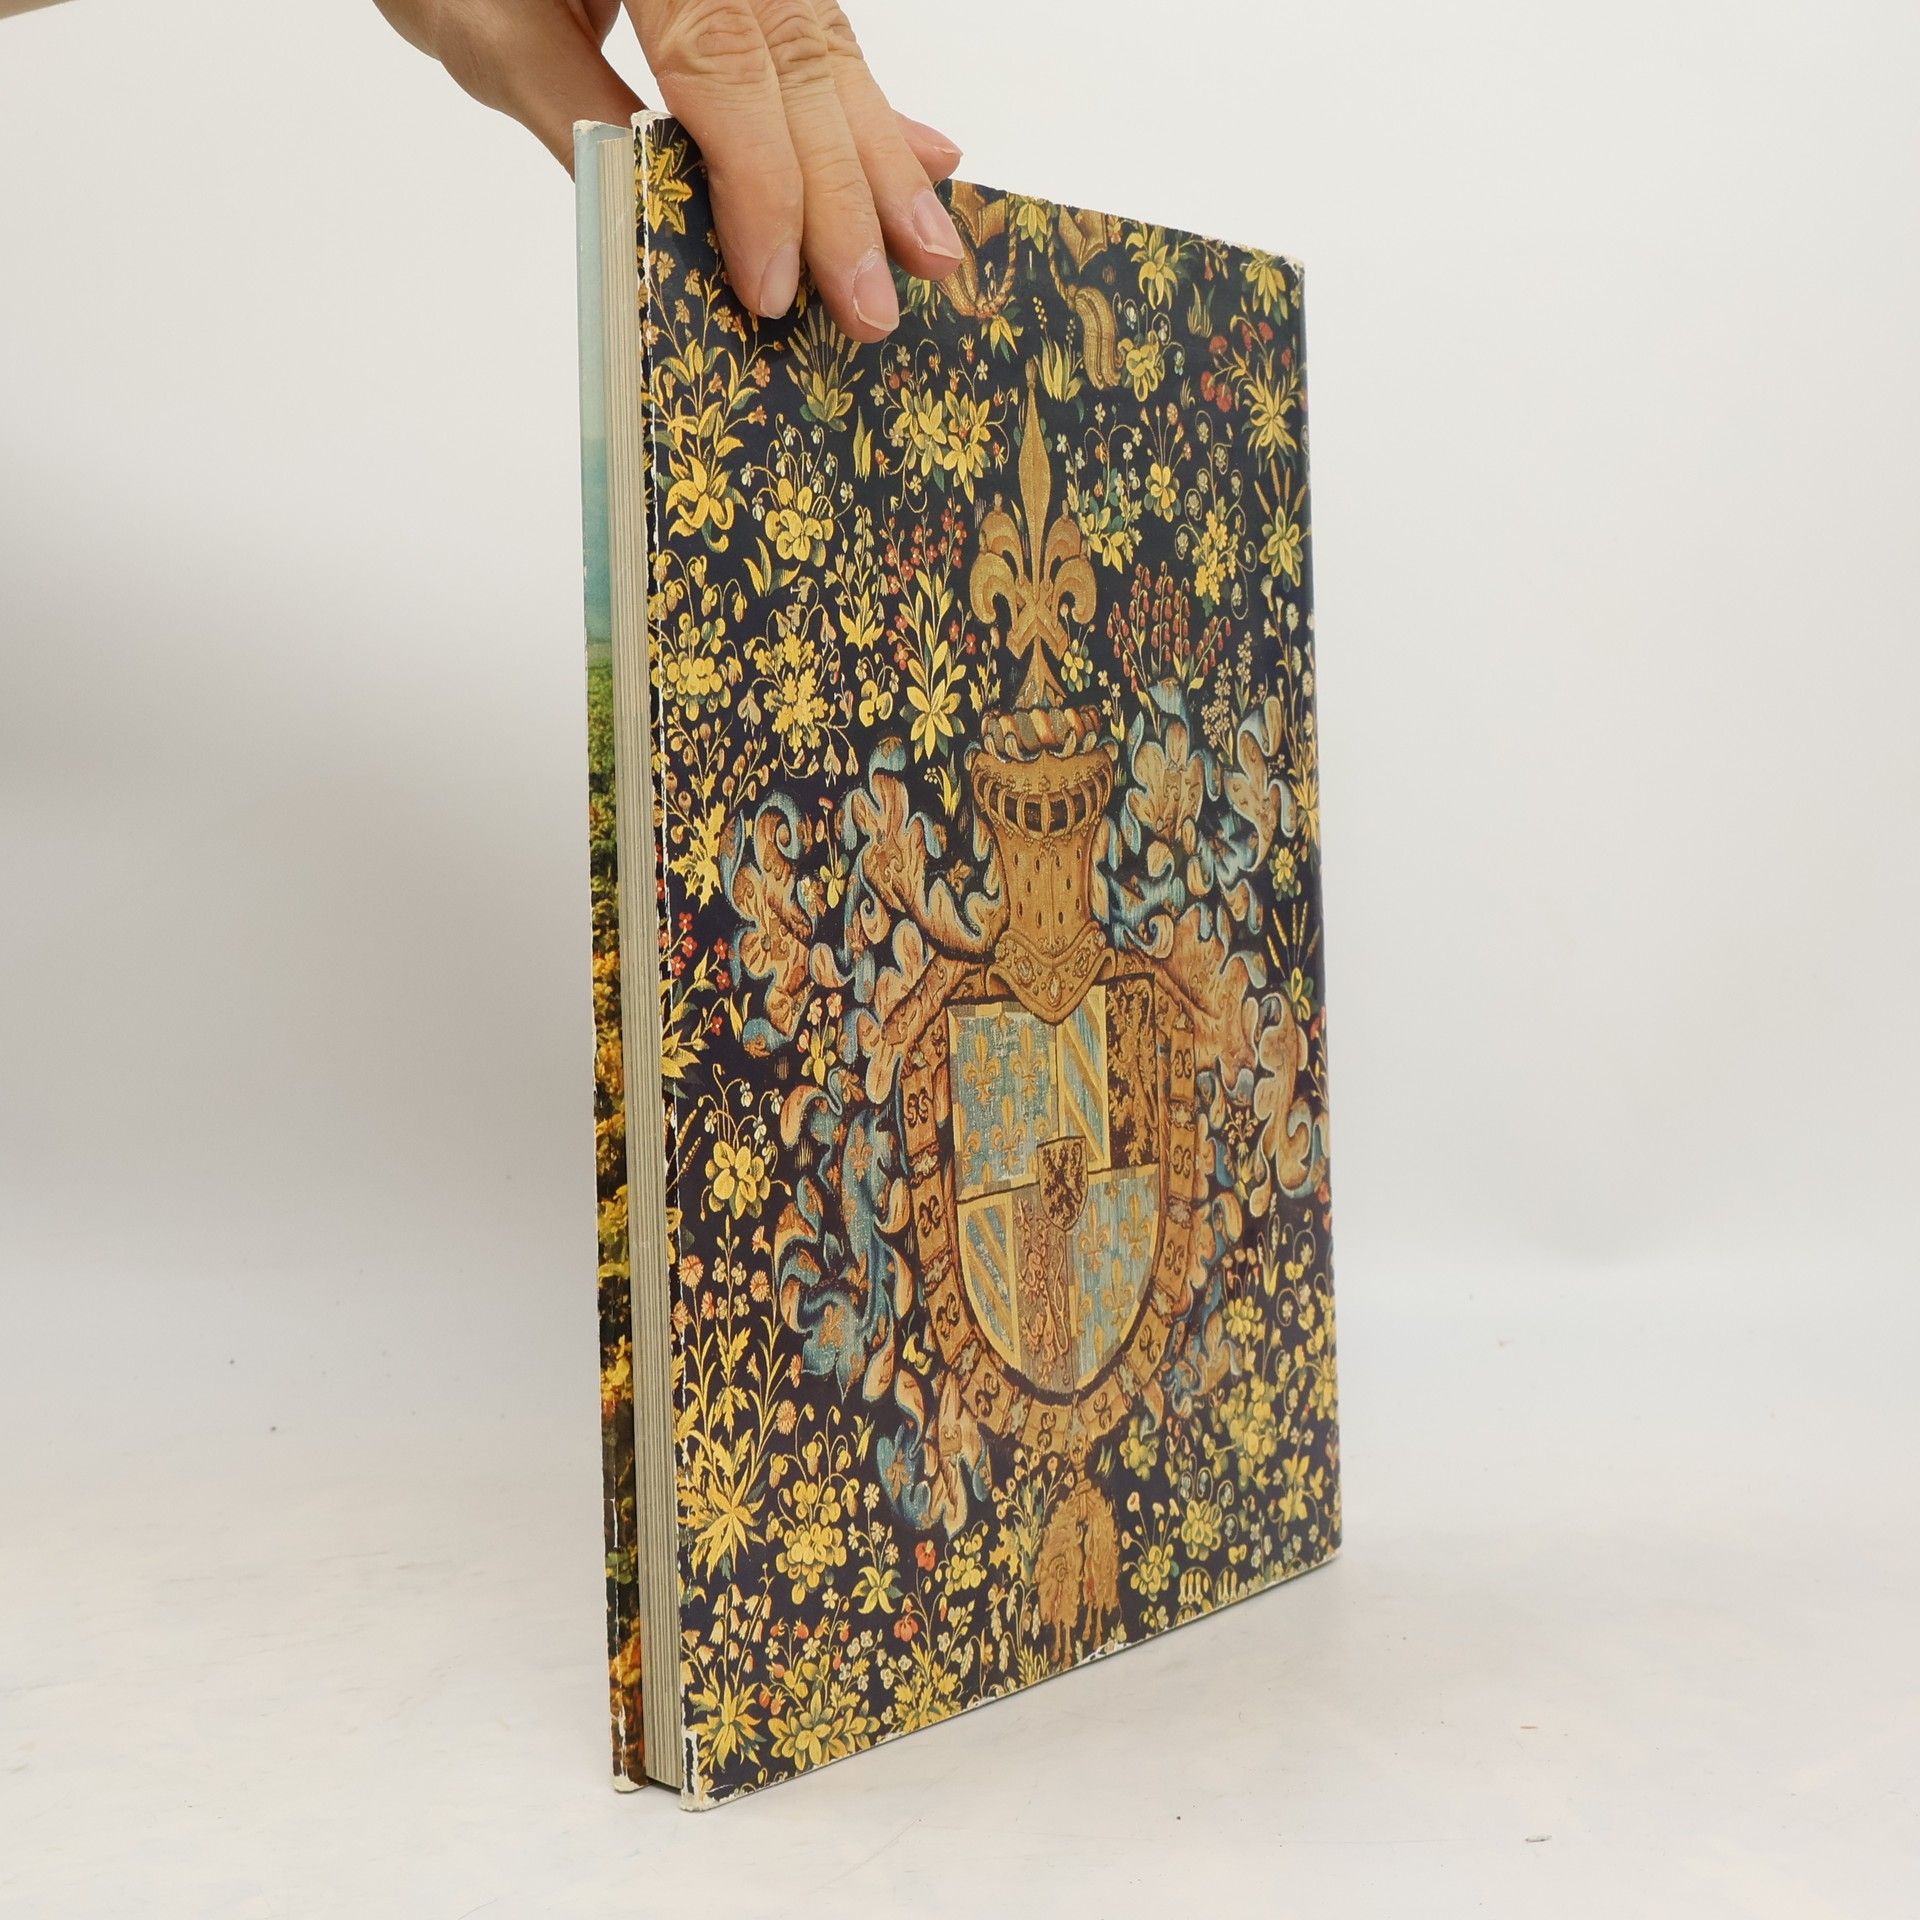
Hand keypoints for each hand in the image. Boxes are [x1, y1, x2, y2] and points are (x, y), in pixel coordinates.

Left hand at [374, 0, 963, 338]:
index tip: (774, 287)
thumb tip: (685, 231)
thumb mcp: (492, 34)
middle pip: (803, 65)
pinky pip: (823, 36)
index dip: (762, 185)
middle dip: (847, 198)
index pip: (726, 66)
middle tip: (876, 307)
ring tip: (929, 252)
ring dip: (883, 162)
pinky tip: (927, 155)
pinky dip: (870, 106)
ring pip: (830, 52)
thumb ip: (589, 123)